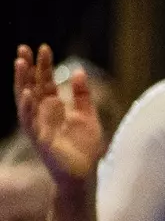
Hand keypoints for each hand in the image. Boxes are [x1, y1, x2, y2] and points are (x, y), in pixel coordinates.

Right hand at [13, 45, 102, 188]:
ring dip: (22, 82)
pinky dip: (28, 107)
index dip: (43, 65)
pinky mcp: (39, 139)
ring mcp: (38, 125)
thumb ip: (82, 95)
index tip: (43, 47)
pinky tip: (28, 93)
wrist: (84, 174)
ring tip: (20, 64)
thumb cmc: (84, 147)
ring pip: (25, 100)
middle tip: (24, 48)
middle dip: (27, 68)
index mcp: (53, 107)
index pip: (44, 81)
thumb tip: (79, 71)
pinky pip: (30, 121)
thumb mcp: (87, 116)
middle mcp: (42, 114)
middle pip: (31, 86)